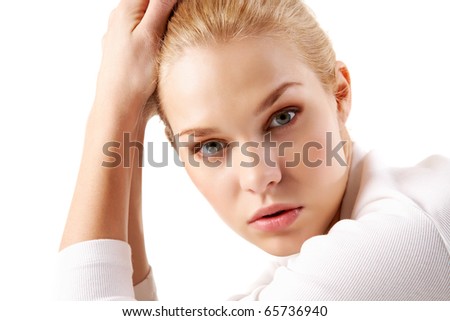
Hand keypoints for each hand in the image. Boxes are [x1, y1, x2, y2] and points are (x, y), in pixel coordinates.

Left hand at [95, 0, 176, 117]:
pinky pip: (142, 34)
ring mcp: (120, 36)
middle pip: (148, 3)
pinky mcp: (126, 52)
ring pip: (145, 18)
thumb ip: (160, 6)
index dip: (172, 1)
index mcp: (126, 9)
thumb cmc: (133, 75)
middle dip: (166, 8)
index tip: (186, 9)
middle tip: (185, 17)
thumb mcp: (150, 35)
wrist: (118, 107)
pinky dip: (154, 34)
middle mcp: (119, 19)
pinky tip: (163, 46)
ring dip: (162, 20)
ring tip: (176, 31)